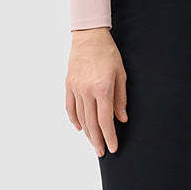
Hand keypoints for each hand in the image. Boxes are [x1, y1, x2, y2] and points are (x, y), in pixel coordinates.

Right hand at [65, 27, 127, 155]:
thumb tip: (122, 119)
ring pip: (80, 118)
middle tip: (102, 152)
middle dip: (98, 140)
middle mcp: (87, 91)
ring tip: (94, 142)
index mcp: (102, 88)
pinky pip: (70, 108)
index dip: (110, 136)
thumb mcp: (121, 73)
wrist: (89, 37)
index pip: (105, 120)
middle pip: (92, 123)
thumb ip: (121, 98)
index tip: (113, 148)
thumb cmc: (108, 53)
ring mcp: (75, 88)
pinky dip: (75, 120)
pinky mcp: (68, 85)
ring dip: (87, 133)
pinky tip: (81, 128)